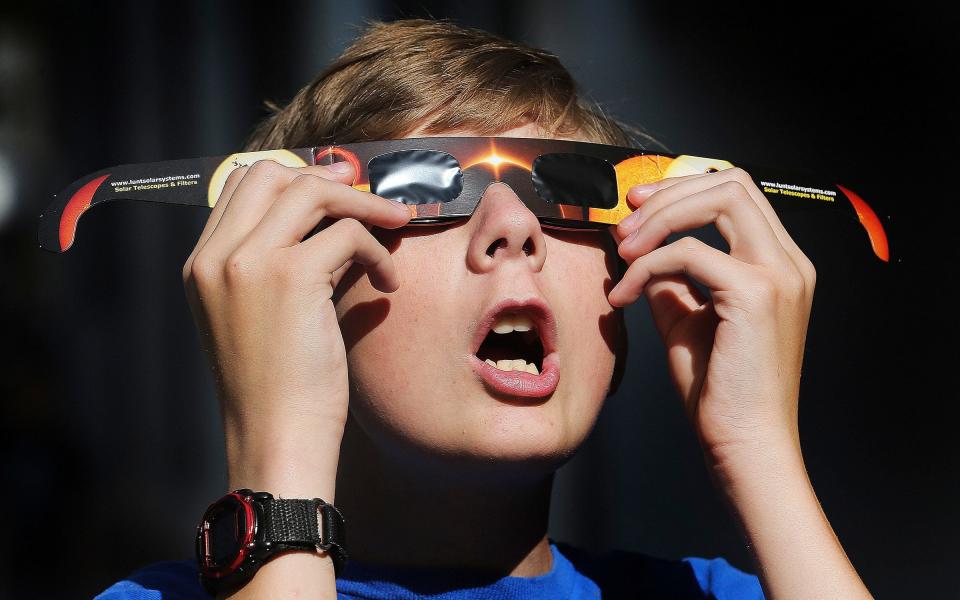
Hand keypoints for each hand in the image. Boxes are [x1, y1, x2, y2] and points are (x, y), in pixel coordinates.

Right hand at [181, 159, 410, 497]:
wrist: (277, 439)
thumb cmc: (279, 389)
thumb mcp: (263, 316)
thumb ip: (282, 265)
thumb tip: (335, 224)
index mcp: (202, 265)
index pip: (240, 185)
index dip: (293, 177)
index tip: (336, 186)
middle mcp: (216, 257)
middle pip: (270, 174)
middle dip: (326, 177)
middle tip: (369, 192)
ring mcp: (247, 263)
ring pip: (309, 191)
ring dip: (362, 203)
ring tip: (395, 223)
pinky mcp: (289, 277)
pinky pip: (347, 234)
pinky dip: (377, 251)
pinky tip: (387, 283)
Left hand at [608, 167, 816, 468]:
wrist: (745, 445)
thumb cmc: (720, 392)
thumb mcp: (688, 320)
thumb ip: (670, 279)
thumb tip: (639, 247)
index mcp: (780, 265)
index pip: (737, 193)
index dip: (683, 189)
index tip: (639, 208)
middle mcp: (789, 262)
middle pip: (732, 181)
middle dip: (670, 193)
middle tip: (626, 224)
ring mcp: (779, 275)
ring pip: (721, 198)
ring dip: (661, 218)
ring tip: (624, 250)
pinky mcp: (757, 294)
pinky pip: (689, 252)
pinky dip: (646, 266)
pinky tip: (624, 296)